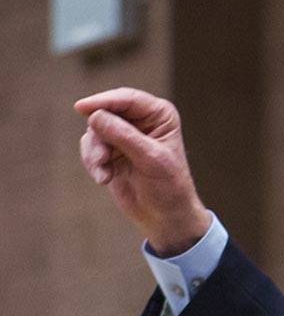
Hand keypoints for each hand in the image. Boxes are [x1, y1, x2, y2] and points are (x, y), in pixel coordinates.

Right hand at [75, 87, 210, 255]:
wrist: (165, 216)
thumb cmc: (168, 187)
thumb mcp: (150, 159)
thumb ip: (124, 135)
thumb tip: (94, 115)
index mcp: (159, 115)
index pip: (127, 99)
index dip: (104, 101)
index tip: (82, 108)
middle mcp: (141, 120)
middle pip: (105, 112)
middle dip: (99, 136)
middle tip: (101, 158)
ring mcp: (124, 134)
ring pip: (94, 131)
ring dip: (94, 153)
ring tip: (103, 174)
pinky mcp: (110, 150)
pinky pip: (90, 147)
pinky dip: (93, 162)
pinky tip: (104, 178)